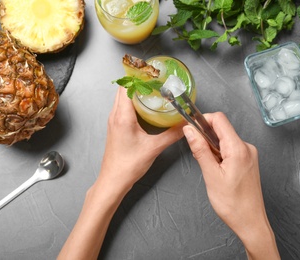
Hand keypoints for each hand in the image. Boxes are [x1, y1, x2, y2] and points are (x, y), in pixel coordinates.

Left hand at [58, 87, 184, 259]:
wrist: (113, 180)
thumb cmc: (129, 164)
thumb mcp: (154, 148)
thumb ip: (171, 134)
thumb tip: (185, 124)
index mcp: (122, 116)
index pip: (126, 86)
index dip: (137, 76)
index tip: (151, 72)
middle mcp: (115, 115)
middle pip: (123, 89)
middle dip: (138, 81)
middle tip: (155, 80)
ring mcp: (113, 121)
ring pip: (122, 98)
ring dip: (134, 91)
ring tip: (152, 90)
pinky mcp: (115, 127)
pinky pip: (122, 107)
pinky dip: (132, 102)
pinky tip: (145, 107)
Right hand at [183, 112, 278, 259]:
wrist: (250, 221)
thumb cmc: (233, 204)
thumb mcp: (211, 176)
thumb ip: (200, 150)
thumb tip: (190, 131)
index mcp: (238, 148)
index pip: (219, 120)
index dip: (202, 121)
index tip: (190, 129)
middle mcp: (246, 147)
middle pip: (221, 129)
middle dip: (205, 138)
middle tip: (198, 155)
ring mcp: (249, 154)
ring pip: (225, 139)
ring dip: (212, 148)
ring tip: (210, 168)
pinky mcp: (248, 160)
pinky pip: (230, 148)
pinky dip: (219, 154)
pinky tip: (217, 170)